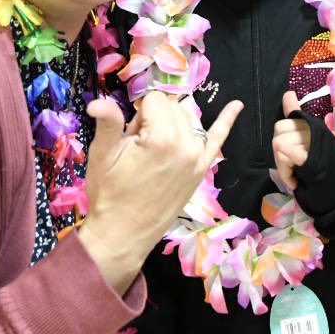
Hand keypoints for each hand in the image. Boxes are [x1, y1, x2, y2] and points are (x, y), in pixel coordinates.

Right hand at [77, 92, 243, 293]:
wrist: (122, 233)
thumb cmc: (109, 193)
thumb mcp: (102, 155)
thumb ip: (107, 121)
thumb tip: (97, 101)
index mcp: (161, 137)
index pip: (153, 100)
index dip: (137, 116)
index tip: (129, 137)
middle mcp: (185, 145)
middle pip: (171, 107)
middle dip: (153, 119)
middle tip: (138, 148)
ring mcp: (197, 158)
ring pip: (187, 118)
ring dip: (172, 124)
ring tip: (154, 151)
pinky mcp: (202, 170)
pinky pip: (217, 139)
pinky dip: (227, 121)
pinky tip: (236, 106)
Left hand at [272, 90, 312, 190]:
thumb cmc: (322, 157)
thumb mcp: (309, 134)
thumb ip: (296, 114)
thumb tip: (288, 93)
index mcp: (308, 123)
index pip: (281, 126)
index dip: (280, 140)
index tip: (288, 153)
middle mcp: (310, 129)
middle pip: (277, 137)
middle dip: (279, 155)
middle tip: (290, 168)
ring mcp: (310, 142)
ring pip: (279, 148)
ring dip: (284, 168)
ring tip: (294, 177)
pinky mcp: (309, 158)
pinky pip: (288, 152)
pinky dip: (284, 165)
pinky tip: (291, 178)